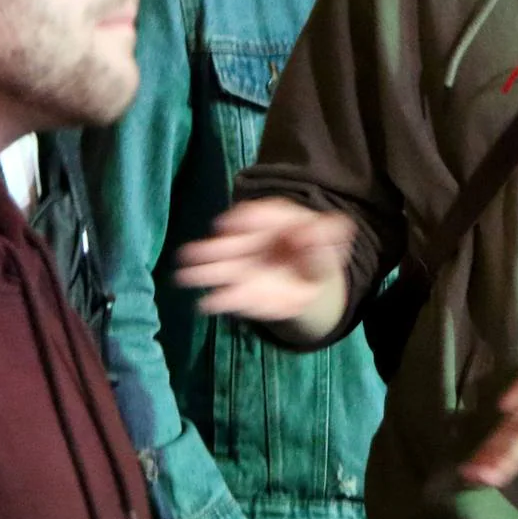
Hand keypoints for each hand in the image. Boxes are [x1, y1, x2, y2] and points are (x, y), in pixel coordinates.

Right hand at [177, 199, 353, 323]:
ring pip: (224, 269)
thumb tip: (320, 228)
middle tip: (191, 254)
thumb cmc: (320, 251)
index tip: (228, 224)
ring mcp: (246, 267)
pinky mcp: (246, 292)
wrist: (312, 278)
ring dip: (206, 273)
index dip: (245, 218)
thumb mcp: (332, 239)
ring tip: (185, 277)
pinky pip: (234, 295)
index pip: (259, 214)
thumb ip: (329, 232)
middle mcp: (253, 242)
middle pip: (231, 243)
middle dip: (213, 249)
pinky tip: (209, 304)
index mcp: (276, 221)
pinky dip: (223, 300)